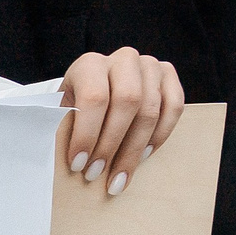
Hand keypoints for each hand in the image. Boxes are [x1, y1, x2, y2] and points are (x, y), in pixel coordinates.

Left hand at [59, 47, 183, 196]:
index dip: (87, 133)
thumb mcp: (61, 114)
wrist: (92, 93)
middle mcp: (124, 59)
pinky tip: (143, 156)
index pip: (95, 97)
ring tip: (119, 174)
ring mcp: (150, 66)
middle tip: (96, 173)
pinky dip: (160, 135)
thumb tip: (75, 161)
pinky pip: (174, 107)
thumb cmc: (73, 109)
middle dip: (112, 143)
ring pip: (151, 108)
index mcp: (90, 64)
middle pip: (128, 101)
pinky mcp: (169, 76)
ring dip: (135, 148)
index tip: (78, 165)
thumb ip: (65, 129)